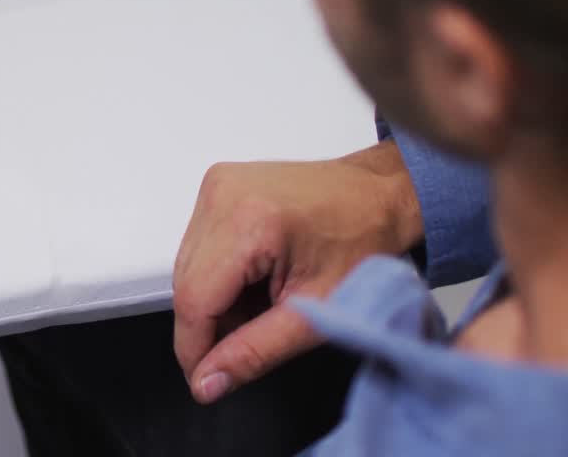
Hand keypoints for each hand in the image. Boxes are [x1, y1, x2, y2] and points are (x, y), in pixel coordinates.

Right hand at [172, 140, 421, 402]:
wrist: (380, 195)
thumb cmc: (365, 244)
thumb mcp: (315, 313)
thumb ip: (255, 352)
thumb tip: (208, 381)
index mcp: (250, 222)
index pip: (194, 297)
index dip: (193, 345)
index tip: (204, 378)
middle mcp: (224, 195)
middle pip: (186, 283)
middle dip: (209, 324)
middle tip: (248, 341)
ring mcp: (218, 186)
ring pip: (187, 266)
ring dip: (214, 299)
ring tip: (262, 303)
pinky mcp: (218, 186)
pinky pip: (198, 245)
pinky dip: (219, 275)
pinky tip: (255, 280)